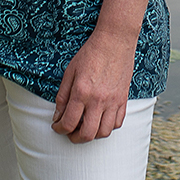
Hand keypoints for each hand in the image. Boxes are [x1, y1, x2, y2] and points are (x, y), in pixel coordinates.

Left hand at [53, 27, 137, 142]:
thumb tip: (58, 116)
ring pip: (103, 132)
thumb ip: (62, 96)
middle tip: (69, 133)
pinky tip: (100, 120)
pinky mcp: (123, 99)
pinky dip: (107, 127)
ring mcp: (113, 101)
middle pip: (87, 134)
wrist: (115, 41)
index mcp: (81, 92)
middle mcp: (98, 100)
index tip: (56, 126)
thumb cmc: (90, 53)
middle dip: (74, 138)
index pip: (69, 122)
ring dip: (92, 135)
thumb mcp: (69, 72)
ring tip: (85, 128)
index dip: (59, 129)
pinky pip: (117, 123)